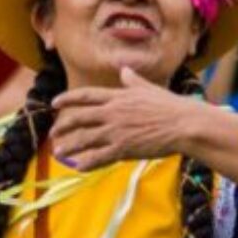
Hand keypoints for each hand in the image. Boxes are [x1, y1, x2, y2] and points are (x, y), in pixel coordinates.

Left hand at [50, 67, 199, 169]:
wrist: (184, 124)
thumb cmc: (170, 106)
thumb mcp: (149, 89)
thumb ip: (133, 81)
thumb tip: (125, 69)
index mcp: (118, 96)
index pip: (86, 96)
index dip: (67, 99)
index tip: (54, 102)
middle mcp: (113, 112)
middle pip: (80, 118)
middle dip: (64, 126)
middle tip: (54, 133)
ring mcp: (117, 131)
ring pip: (85, 139)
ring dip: (70, 147)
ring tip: (59, 153)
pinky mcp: (124, 148)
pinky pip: (100, 157)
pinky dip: (87, 162)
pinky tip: (78, 167)